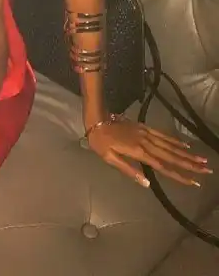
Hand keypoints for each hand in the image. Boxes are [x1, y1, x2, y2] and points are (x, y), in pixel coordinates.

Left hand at [88, 117, 211, 187]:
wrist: (96, 120)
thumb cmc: (100, 142)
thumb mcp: (109, 158)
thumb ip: (128, 170)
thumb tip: (146, 183)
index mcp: (138, 152)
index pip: (162, 166)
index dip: (179, 175)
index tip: (193, 181)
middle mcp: (146, 142)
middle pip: (171, 155)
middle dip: (190, 164)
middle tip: (207, 170)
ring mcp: (146, 134)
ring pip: (170, 145)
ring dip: (187, 153)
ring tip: (202, 159)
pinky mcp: (144, 127)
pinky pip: (163, 135)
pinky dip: (175, 140)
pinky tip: (185, 145)